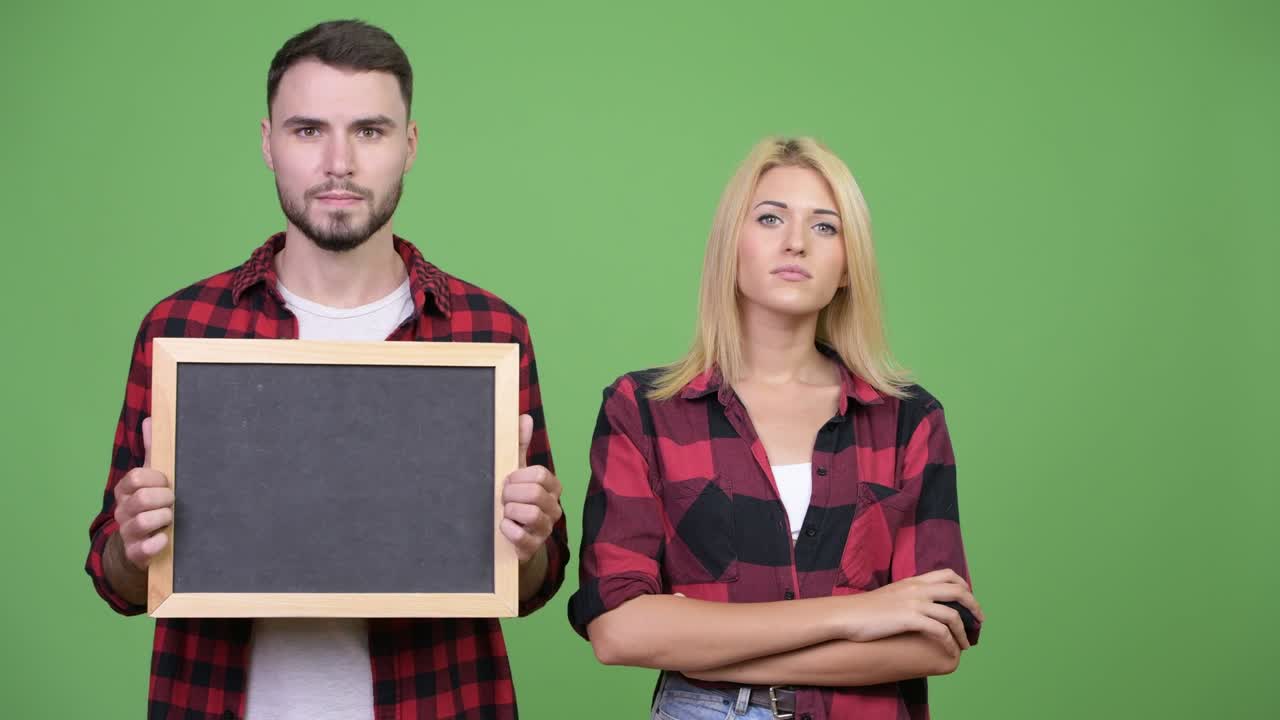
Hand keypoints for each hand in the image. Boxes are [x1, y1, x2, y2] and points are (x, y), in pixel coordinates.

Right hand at [112, 418, 173, 570]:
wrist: (139, 543)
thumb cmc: (150, 504)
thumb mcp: (151, 477)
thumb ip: (152, 450)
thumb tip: (151, 419)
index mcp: (125, 490)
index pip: (137, 477)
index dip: (157, 479)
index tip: (167, 483)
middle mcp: (122, 510)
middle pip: (143, 498)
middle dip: (165, 499)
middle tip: (173, 502)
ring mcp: (126, 532)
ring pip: (144, 521)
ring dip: (164, 519)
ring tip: (171, 519)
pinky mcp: (135, 553)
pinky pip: (145, 548)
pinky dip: (159, 542)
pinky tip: (166, 538)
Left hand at [501, 414, 561, 563]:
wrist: (509, 539)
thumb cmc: (514, 501)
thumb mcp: (516, 474)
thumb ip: (520, 446)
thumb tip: (524, 417)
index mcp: (552, 488)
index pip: (541, 474)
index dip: (519, 476)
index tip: (508, 480)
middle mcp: (554, 509)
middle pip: (535, 493)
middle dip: (512, 494)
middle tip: (503, 498)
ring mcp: (545, 530)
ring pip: (532, 514)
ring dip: (510, 511)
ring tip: (504, 512)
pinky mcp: (533, 548)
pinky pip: (521, 536)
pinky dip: (507, 529)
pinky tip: (503, 526)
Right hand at [843, 569, 983, 652]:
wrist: (845, 615)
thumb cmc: (863, 610)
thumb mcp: (890, 595)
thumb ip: (907, 596)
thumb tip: (918, 606)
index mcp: (913, 581)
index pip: (949, 574)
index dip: (965, 586)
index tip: (969, 601)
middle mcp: (917, 589)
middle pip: (958, 591)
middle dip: (974, 607)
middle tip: (979, 621)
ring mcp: (914, 603)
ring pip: (953, 613)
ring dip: (964, 631)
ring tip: (966, 644)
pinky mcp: (909, 619)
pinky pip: (940, 631)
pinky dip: (950, 642)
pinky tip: (950, 650)